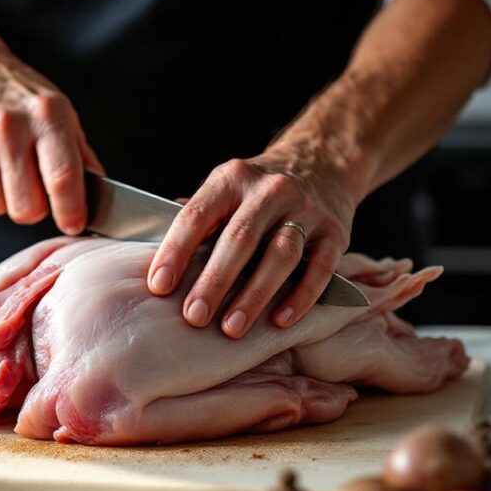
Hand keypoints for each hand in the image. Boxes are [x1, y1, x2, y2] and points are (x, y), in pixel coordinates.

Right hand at [0, 33, 101, 234]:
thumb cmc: (19, 96)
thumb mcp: (60, 111)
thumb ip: (81, 154)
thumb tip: (99, 194)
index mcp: (46, 116)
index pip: (62, 177)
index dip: (71, 210)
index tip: (74, 224)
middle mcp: (9, 128)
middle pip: (27, 208)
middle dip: (35, 208)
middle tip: (34, 189)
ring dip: (6, 199)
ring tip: (6, 170)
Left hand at [147, 144, 359, 337]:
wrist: (322, 161)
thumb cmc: (256, 191)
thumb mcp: (224, 188)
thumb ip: (195, 219)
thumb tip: (155, 259)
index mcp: (231, 179)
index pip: (196, 215)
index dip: (175, 251)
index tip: (158, 286)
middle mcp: (269, 190)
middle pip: (239, 239)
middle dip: (214, 281)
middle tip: (194, 316)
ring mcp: (305, 209)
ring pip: (280, 255)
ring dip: (254, 295)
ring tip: (232, 328)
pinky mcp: (335, 231)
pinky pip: (319, 268)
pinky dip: (301, 297)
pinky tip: (281, 321)